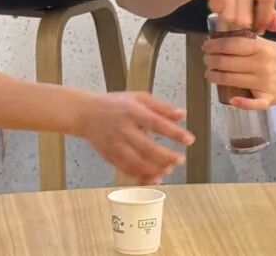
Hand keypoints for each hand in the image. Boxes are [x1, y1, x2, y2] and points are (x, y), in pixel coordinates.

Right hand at [77, 93, 193, 184]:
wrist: (85, 113)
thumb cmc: (114, 104)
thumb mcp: (138, 97)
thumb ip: (161, 107)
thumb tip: (182, 114)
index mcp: (132, 111)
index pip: (157, 123)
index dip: (174, 133)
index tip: (189, 140)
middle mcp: (124, 129)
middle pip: (148, 147)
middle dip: (166, 156)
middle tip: (180, 159)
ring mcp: (116, 145)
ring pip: (137, 162)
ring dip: (156, 169)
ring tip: (169, 168)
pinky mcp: (110, 156)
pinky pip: (128, 170)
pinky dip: (142, 177)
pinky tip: (155, 177)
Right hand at [190, 0, 275, 33]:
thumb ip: (268, 14)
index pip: (267, 1)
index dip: (262, 19)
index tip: (255, 27)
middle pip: (245, 19)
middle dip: (239, 26)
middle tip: (235, 21)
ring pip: (229, 17)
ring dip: (225, 20)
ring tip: (224, 13)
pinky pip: (217, 5)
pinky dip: (216, 11)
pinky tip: (215, 8)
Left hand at [203, 34, 275, 110]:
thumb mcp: (270, 44)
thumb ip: (250, 41)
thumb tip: (224, 37)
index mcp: (262, 48)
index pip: (232, 45)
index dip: (214, 46)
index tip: (206, 47)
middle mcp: (262, 65)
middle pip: (227, 63)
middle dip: (211, 61)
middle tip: (206, 60)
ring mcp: (264, 83)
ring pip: (232, 80)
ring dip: (216, 77)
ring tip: (209, 74)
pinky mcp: (268, 99)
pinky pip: (253, 103)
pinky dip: (241, 103)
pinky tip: (231, 99)